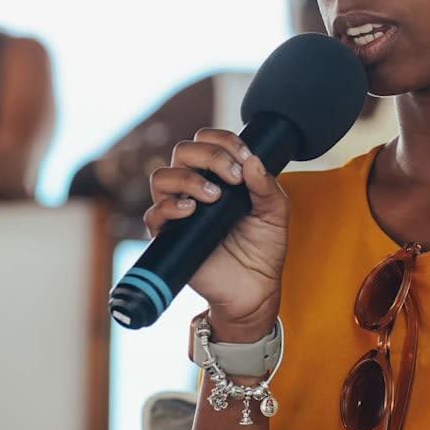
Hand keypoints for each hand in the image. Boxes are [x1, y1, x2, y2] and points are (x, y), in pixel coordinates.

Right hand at [144, 129, 287, 341]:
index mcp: (218, 175)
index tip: (246, 158)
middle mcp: (194, 187)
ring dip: (189, 179)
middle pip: (183, 151)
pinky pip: (154, 214)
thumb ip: (267, 187)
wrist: (255, 288)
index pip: (207, 140)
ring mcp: (179, 211)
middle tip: (234, 177)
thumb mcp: (275, 213)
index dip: (223, 141)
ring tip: (214, 196)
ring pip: (162, 176)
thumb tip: (253, 161)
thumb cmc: (263, 248)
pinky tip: (192, 211)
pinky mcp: (169, 236)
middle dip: (210, 156)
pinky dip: (170, 207)